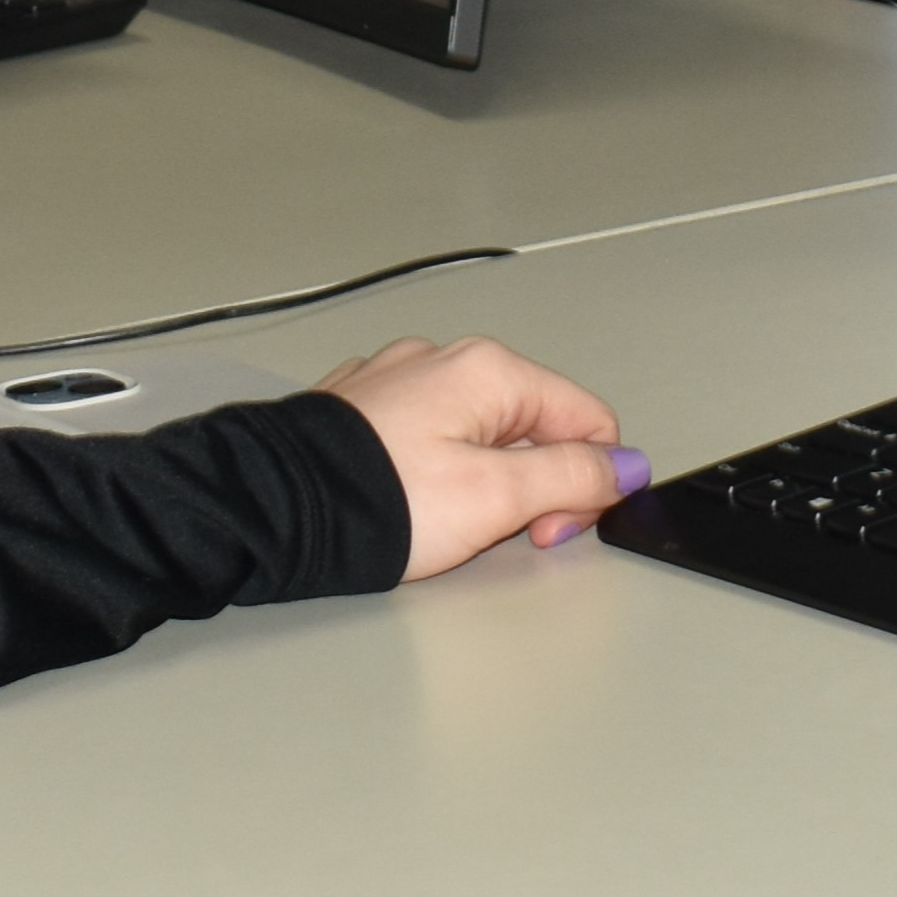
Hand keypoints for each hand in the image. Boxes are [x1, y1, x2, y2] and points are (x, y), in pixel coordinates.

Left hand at [314, 333, 645, 579]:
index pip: (588, 421)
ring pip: (480, 434)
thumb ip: (571, 478)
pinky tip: (408, 503)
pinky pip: (428, 437)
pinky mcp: (363, 409)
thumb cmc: (375, 504)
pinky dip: (434, 471)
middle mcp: (442, 360)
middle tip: (495, 535)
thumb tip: (624, 467)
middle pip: (535, 425)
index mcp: (487, 371)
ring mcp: (398, 381)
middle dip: (532, 487)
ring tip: (441, 523)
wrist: (273, 509)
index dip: (585, 485)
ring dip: (482, 482)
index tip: (547, 531)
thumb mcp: (495, 499)